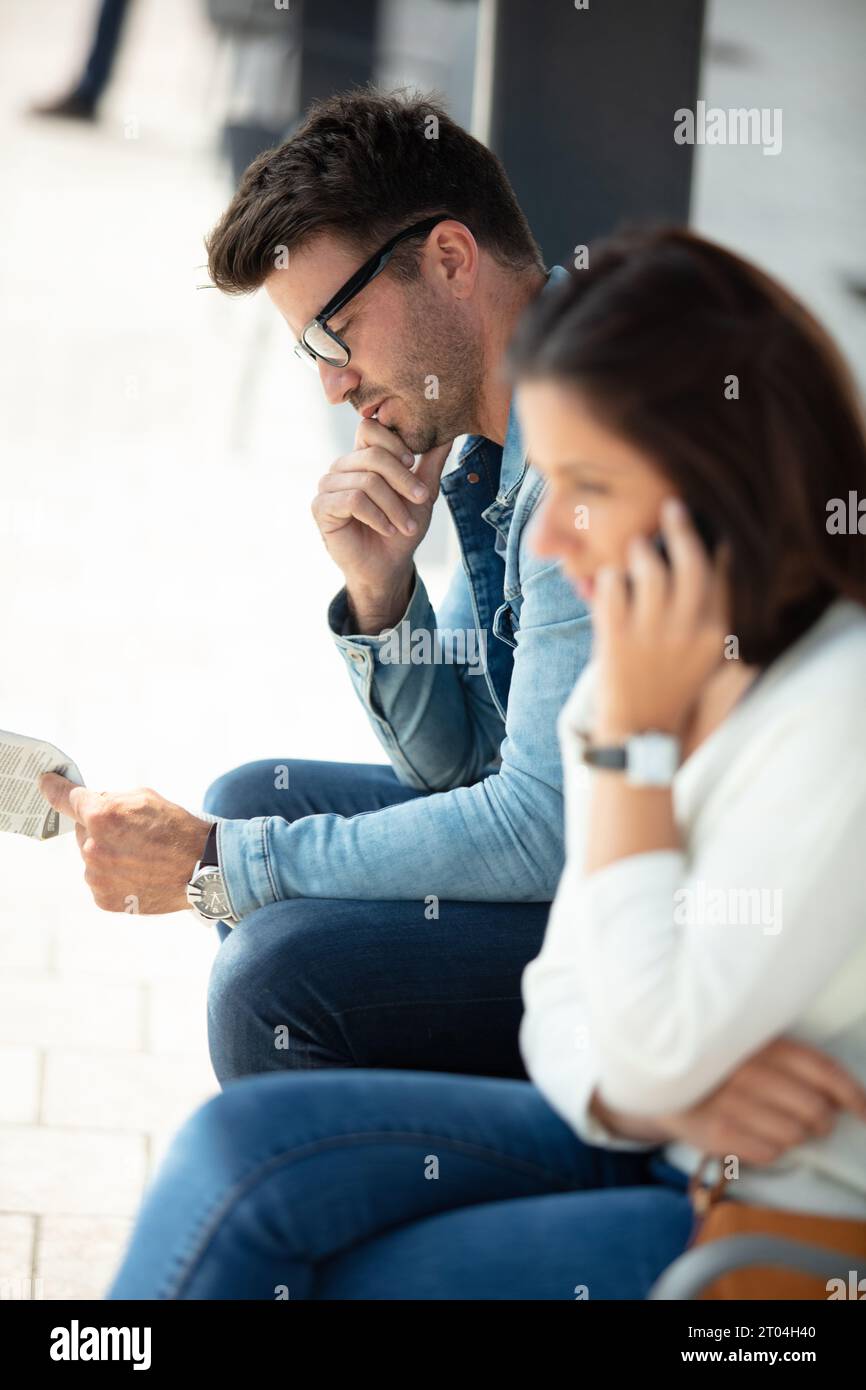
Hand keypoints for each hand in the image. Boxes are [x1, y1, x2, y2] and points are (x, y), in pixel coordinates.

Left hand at [39, 772, 210, 913]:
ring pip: (92, 858)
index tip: (45, 783)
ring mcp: (97, 876)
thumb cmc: (178, 829)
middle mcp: (93, 848)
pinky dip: (115, 876)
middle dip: (102, 829)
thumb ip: (111, 800)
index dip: (53, 788)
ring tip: (142, 857)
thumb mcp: (145, 798)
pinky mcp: (104, 898)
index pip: (65, 798)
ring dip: (108, 855)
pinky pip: (101, 880)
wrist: (203, 869)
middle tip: (133, 834)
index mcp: (101, 816)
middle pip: (84, 831)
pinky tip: (139, 873)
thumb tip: (92, 804)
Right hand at [312, 417, 451, 602]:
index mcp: (362, 456)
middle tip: (421, 500)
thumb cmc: (402, 528)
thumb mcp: (422, 492)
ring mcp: (328, 485)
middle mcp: (342, 467)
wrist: (389, 565)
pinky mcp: (321, 506)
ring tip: (406, 526)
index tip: (413, 463)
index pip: (370, 428)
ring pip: (367, 481)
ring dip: (394, 506)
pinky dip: (376, 516)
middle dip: (403, 480)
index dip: (393, 442)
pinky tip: (387, 529)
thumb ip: (431, 462)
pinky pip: (353, 500)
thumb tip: (449, 433)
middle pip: (373, 455)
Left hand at [592, 497, 729, 741]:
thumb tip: (715, 556)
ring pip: (647, 566)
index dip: (718, 541)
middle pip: (690, 561)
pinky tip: (611, 581)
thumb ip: (713, 612)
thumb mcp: (707, 653)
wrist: (640, 729)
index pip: (726, 573)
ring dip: (638, 550)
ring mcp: (650, 633)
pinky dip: (610, 577)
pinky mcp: (614, 637)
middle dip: (680, 527)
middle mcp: (688, 629)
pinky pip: (611, 585)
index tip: (713, 521)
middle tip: (672, 507)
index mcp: (716, 633)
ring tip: (635, 548)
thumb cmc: (673, 684)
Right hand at [661, 1038, 865, 1164]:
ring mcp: (731, 1101)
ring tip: (778, 1126)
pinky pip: (769, 1152)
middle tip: (813, 1123)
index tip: (865, 1113)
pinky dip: (771, 1149)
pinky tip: (756, 1135)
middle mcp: (749, 1070)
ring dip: (795, 1137)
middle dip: (822, 1123)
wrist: (661, 1077)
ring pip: (795, 1135)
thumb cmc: (722, 1065)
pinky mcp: (717, 1132)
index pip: (824, 1071)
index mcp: (764, 1044)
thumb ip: (796, 1065)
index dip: (853, 1096)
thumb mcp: (756, 1049)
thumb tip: (843, 1097)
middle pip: (815, 1110)